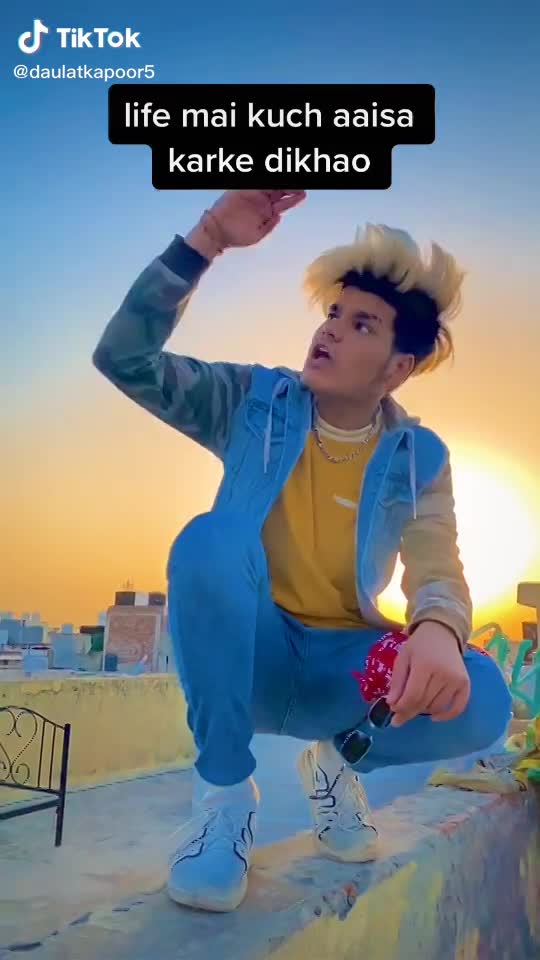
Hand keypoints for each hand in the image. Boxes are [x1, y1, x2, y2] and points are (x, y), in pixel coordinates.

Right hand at [187, 190, 305, 258]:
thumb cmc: (237, 237)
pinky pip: (256, 186)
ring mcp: (253, 195)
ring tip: (291, 186)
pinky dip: (265, 186)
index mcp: (267, 212)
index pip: (284, 202)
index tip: (303, 194)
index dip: (294, 198)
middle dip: (291, 188)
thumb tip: (279, 215)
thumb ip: (269, 225)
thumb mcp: (258, 235)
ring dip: (281, 186)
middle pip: (280, 191)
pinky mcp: (243, 191)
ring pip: (271, 187)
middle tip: (301, 187)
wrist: (218, 234)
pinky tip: (275, 186)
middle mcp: (262, 202)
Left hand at [386, 622, 469, 726]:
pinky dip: (447, 716)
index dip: (402, 707)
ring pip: (437, 707)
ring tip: (415, 705)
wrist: (441, 633)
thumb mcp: (403, 659)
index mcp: (425, 665)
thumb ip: (397, 682)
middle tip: (398, 718)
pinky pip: (458, 707)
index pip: (413, 695)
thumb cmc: (419, 645)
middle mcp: (444, 673)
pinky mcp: (466, 684)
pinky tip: (434, 717)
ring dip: (424, 711)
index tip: (393, 712)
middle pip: (424, 703)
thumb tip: (392, 704)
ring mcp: (457, 680)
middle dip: (409, 712)